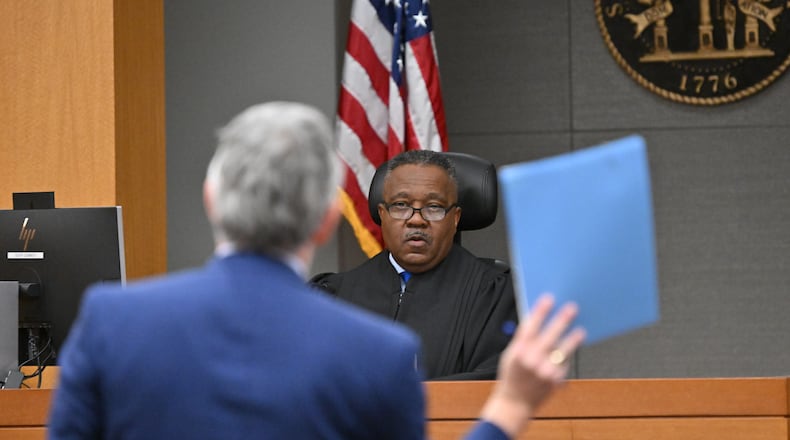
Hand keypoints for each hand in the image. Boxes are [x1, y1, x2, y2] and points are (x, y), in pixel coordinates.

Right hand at [480, 294, 585, 437]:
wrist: (514, 403)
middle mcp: (531, 360)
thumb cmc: (512, 376)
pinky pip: (563, 365)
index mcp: (517, 351)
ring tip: (580, 331)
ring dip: (572, 340)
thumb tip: (538, 321)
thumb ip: (523, 341)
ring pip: (562, 351)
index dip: (540, 311)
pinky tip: (568, 354)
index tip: (549, 299)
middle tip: (571, 308)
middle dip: (561, 320)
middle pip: (549, 335)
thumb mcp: (510, 355)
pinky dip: (565, 359)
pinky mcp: (554, 381)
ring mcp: (543, 372)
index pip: (530, 326)